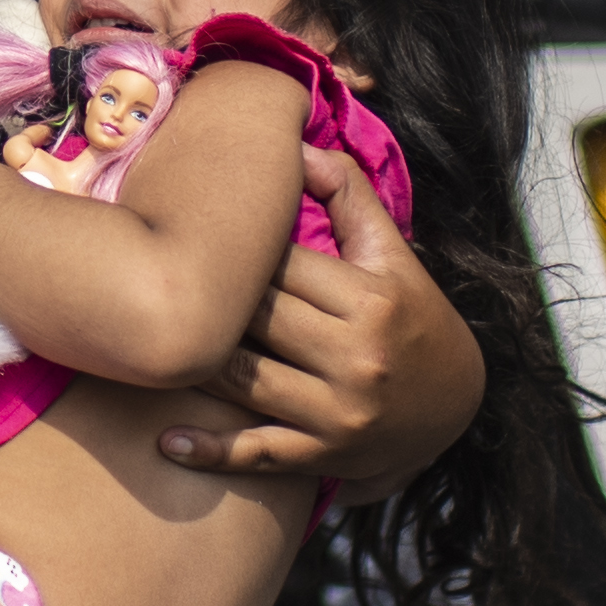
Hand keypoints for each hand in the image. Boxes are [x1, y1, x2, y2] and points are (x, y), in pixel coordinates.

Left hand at [160, 148, 487, 489]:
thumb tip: (298, 148)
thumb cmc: (415, 318)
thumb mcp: (395, 255)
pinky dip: (209, 451)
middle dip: (209, 299)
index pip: (282, 264)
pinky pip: (256, 455)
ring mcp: (339, 415)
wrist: (460, 411)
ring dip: (192, 361)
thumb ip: (350, 195)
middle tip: (156, 281)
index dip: (237, 250)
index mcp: (372, 301)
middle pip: (257, 319)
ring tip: (145, 341)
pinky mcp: (324, 457)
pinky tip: (164, 440)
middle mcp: (357, 359)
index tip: (196, 238)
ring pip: (243, 380)